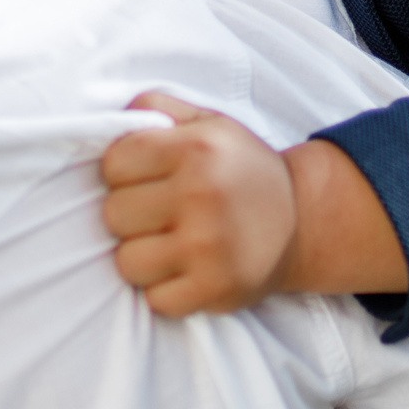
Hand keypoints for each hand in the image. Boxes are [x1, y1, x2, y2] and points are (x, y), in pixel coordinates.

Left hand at [101, 93, 298, 315]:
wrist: (301, 218)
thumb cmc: (239, 169)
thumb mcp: (207, 122)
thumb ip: (156, 108)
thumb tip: (107, 119)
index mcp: (198, 146)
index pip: (114, 164)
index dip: (124, 174)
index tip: (150, 179)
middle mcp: (203, 193)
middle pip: (114, 215)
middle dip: (133, 216)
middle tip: (164, 214)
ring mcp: (210, 245)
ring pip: (126, 262)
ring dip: (145, 257)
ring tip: (173, 244)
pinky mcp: (217, 287)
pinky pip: (155, 300)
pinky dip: (166, 291)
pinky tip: (189, 271)